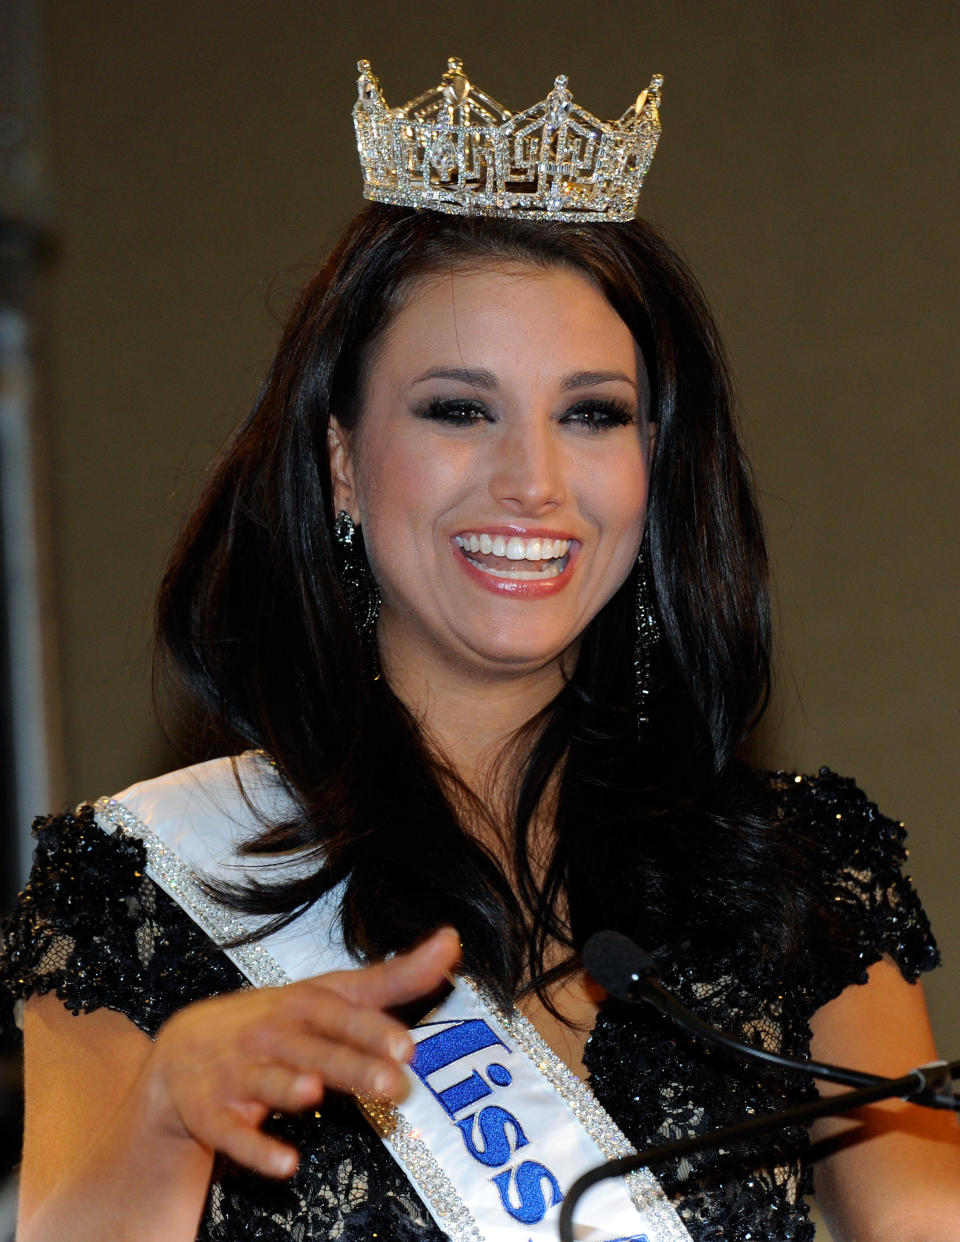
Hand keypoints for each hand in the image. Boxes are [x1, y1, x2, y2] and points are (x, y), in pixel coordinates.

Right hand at [140, 926, 460, 1178]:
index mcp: (304, 1004)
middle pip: (313, 1047)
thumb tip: (451, 942)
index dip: (372, 1026)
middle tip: (393, 1083)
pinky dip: (254, 1148)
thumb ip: (395, 976)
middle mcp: (272, 1033)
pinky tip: (284, 1164)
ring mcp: (239, 1071)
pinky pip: (230, 1132)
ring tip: (313, 1092)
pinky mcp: (211, 1111)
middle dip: (351, 1063)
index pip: (340, 1010)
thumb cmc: (276, 1021)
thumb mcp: (333, 994)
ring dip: (288, 1086)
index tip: (408, 1045)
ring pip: (267, 1080)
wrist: (183, 1050)